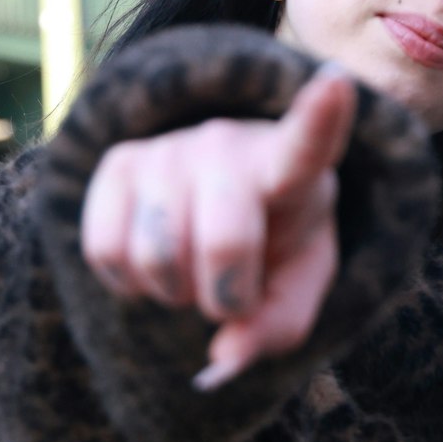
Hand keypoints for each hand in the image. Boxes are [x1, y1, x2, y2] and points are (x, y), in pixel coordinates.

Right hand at [79, 64, 357, 389]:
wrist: (215, 211)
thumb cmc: (272, 249)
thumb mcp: (294, 290)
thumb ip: (274, 328)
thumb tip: (223, 358)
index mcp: (293, 169)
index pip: (308, 144)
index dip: (320, 117)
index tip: (337, 82)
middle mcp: (229, 143)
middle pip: (224, 240)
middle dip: (226, 298)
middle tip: (231, 298)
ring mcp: (170, 147)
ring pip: (157, 255)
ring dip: (173, 292)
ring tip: (192, 272)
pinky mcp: (118, 162)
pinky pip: (105, 249)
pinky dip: (128, 284)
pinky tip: (153, 263)